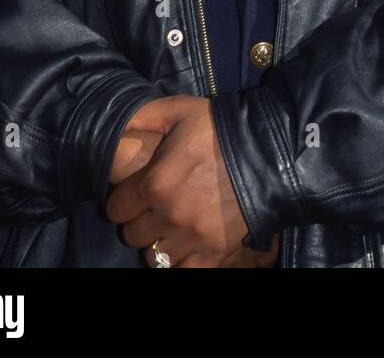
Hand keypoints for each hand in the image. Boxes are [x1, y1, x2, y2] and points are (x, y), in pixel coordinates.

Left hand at [106, 96, 279, 267]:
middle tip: (157, 206)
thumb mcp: (179, 110)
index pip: (116, 209)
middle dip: (141, 220)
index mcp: (155, 183)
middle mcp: (169, 216)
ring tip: (174, 226)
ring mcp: (191, 239)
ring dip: (160, 242)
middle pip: (133, 235)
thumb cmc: (220, 128)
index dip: (125, 199)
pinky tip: (188, 245)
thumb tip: (114, 125)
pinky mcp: (213, 254)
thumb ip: (141, 117)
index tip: (137, 192)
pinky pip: (182, 272)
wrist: (269, 151)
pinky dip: (181, 262)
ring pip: (153, 257)